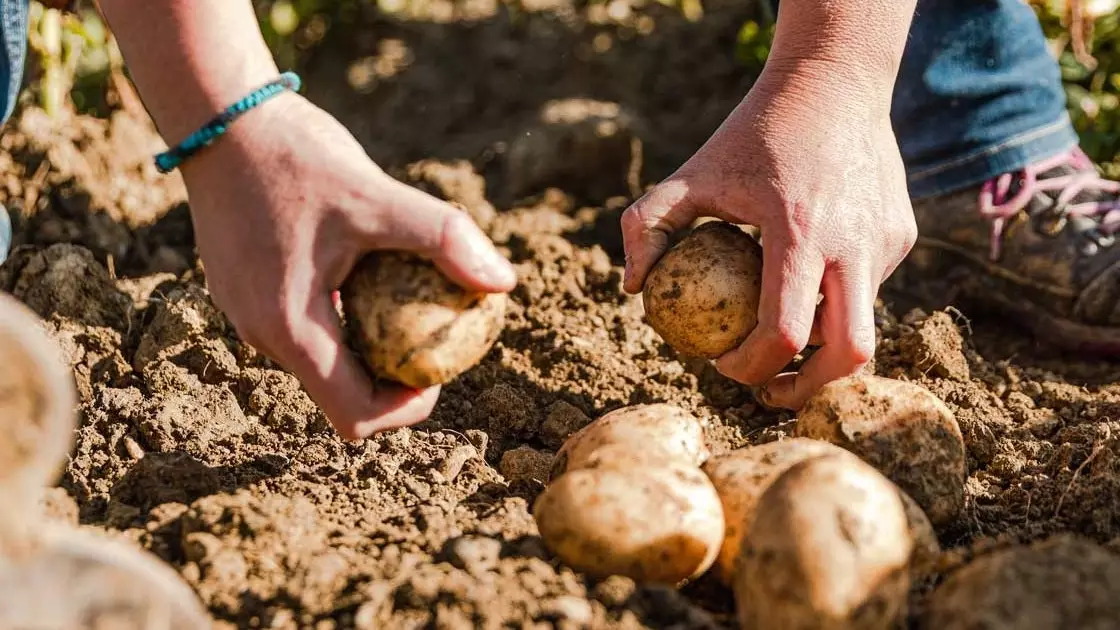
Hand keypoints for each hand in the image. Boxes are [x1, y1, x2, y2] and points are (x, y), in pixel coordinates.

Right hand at [178, 93, 516, 438]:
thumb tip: (504, 283)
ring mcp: (245, 314)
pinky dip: (341, 312)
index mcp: (289, 328)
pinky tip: (364, 265)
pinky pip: (301, 324)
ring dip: (367, 341)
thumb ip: (443, 239)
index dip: (407, 409)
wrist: (217, 114)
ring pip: (320, 357)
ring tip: (403, 291)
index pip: (355, 414)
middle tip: (434, 328)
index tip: (441, 370)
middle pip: (339, 391)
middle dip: (393, 376)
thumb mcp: (377, 194)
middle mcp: (260, 334)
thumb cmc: (295, 155)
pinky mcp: (242, 290)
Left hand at [621, 60, 916, 409]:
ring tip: (779, 337)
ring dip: (819, 345)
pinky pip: (869, 290)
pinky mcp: (902, 235)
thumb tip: (635, 289)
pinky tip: (807, 274)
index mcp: (800, 231)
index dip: (750, 368)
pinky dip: (836, 301)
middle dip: (809, 391)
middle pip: (851, 355)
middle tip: (770, 393)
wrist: (834, 79)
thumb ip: (647, 226)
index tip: (721, 364)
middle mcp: (855, 243)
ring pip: (862, 324)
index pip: (783, 333)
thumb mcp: (690, 173)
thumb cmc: (752, 132)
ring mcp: (887, 242)